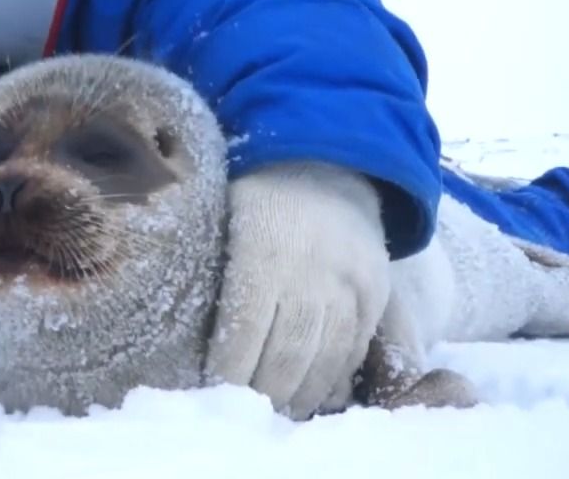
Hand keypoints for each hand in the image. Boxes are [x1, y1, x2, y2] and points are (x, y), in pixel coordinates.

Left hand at [204, 162, 390, 418]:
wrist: (327, 157)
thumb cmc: (258, 190)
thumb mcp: (226, 217)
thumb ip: (222, 273)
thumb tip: (192, 333)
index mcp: (262, 250)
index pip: (242, 332)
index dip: (228, 372)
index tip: (213, 392)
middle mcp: (309, 271)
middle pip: (285, 354)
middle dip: (263, 393)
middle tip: (247, 411)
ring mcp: (348, 282)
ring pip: (323, 357)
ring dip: (299, 394)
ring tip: (280, 411)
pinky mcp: (375, 288)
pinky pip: (356, 345)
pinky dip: (335, 375)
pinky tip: (316, 392)